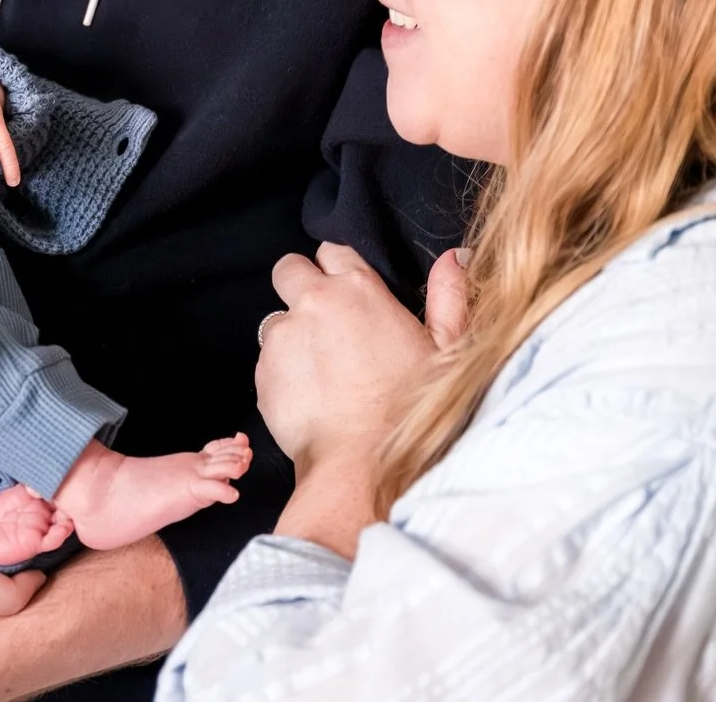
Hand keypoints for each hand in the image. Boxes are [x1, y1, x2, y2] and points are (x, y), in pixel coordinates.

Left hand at [257, 245, 468, 473]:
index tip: (344, 294)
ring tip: (322, 375)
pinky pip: (266, 360)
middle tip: (320, 323)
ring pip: (276, 319)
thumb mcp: (445, 349)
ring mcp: (284, 333)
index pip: (332, 251)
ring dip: (292, 337)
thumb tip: (454, 256)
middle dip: (299, 287)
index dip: (335, 271)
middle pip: (289, 269)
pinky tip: (309, 399)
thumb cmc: (410, 410)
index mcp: (358, 288)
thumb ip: (448, 296)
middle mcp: (314, 301)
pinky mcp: (262, 369)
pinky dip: (281, 373)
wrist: (364, 464)